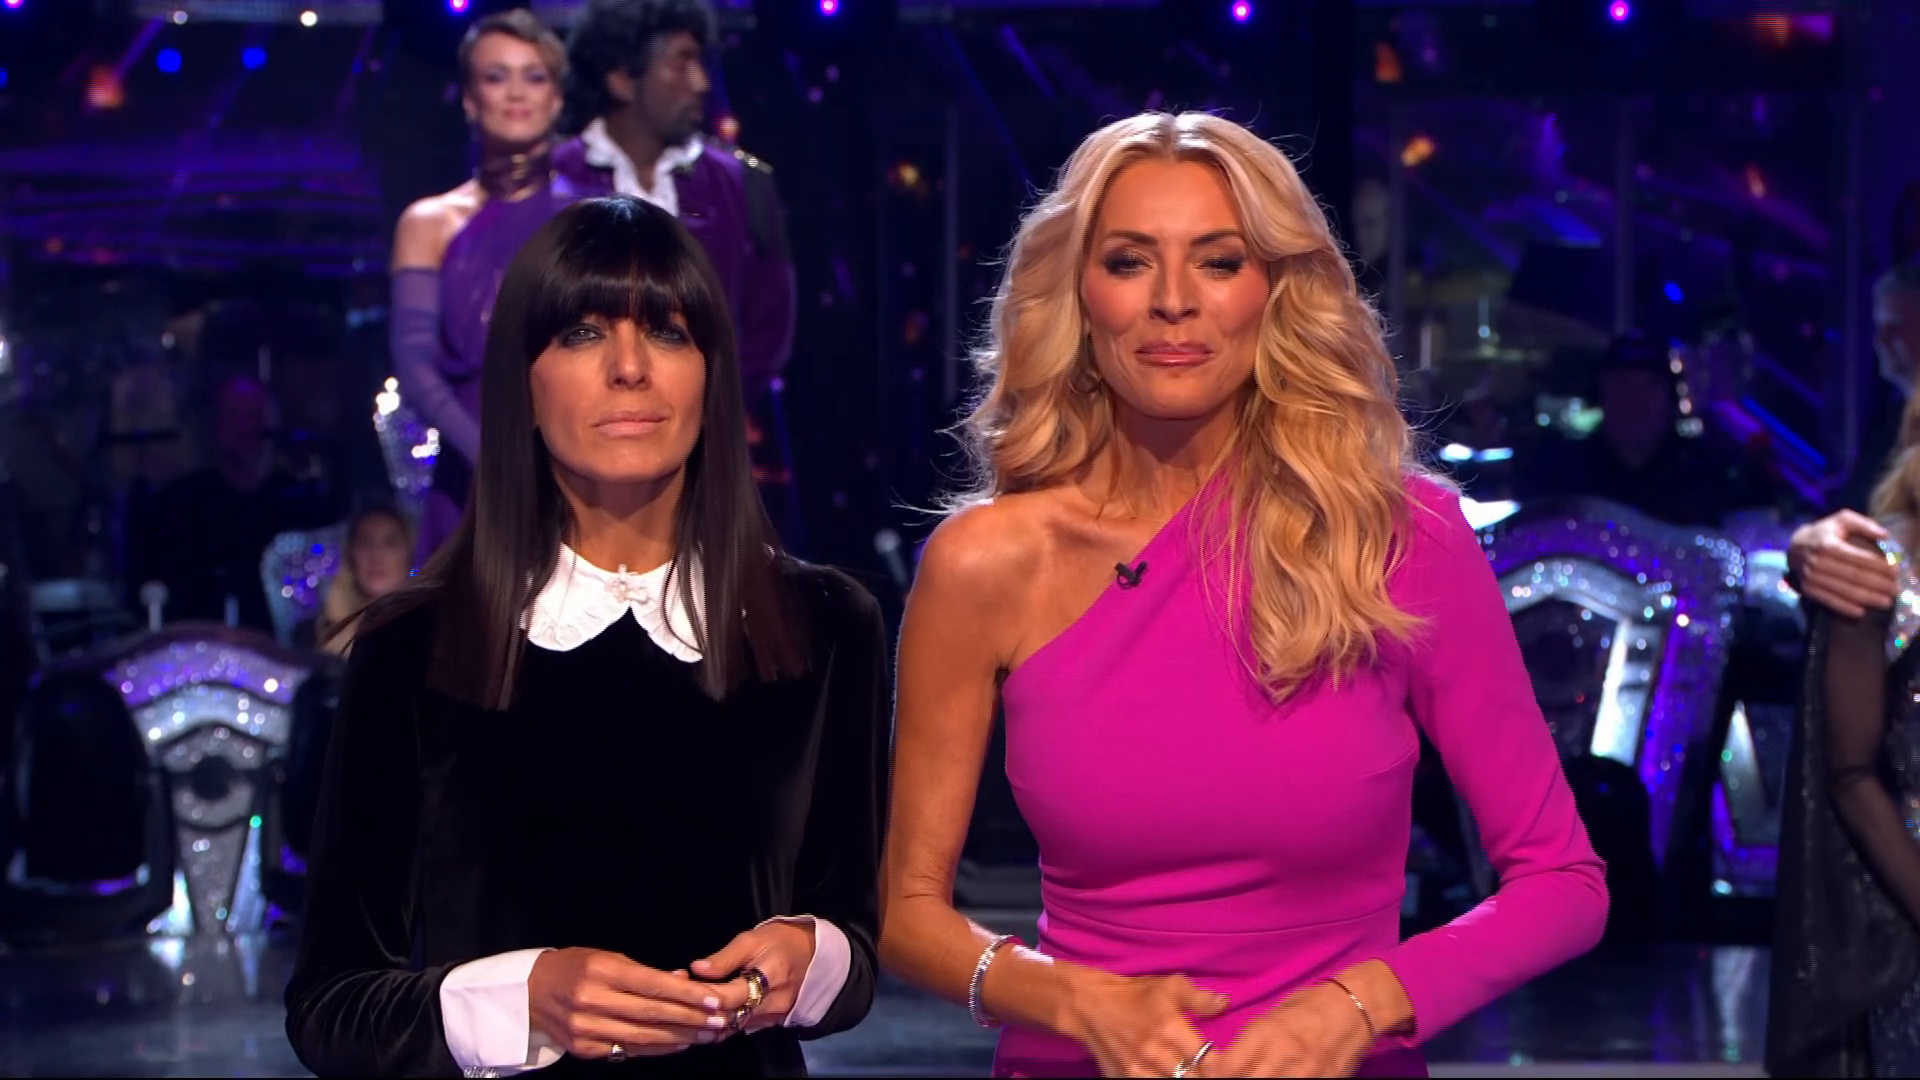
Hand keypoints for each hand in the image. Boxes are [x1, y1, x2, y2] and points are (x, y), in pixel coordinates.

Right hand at [527, 948, 732, 1059]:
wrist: (529, 991)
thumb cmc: (575, 967)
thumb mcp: (608, 957)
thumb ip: (645, 972)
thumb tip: (684, 982)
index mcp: (602, 971)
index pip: (653, 985)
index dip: (687, 995)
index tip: (713, 999)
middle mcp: (592, 1000)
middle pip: (652, 1014)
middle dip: (691, 1019)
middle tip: (720, 1021)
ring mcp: (586, 1028)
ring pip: (643, 1037)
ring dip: (680, 1037)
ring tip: (707, 1035)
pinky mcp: (584, 1048)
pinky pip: (628, 1050)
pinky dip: (656, 1048)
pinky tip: (678, 1044)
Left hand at [691, 920, 817, 1032]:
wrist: (814, 955)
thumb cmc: (780, 941)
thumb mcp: (752, 939)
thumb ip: (725, 957)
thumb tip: (696, 969)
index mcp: (770, 976)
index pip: (732, 996)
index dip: (706, 997)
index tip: (683, 989)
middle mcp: (775, 1003)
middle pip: (732, 1017)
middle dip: (705, 1012)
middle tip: (681, 1001)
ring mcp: (775, 1017)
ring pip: (736, 1026)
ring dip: (713, 1019)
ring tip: (691, 1007)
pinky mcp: (773, 1023)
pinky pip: (744, 1027)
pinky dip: (725, 1022)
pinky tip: (710, 1014)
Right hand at [1058, 970, 1229, 1077]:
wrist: (1090, 1005)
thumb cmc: (1134, 994)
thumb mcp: (1169, 985)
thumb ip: (1199, 997)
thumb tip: (1225, 1004)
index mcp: (1169, 1028)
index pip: (1208, 1061)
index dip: (1221, 1066)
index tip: (1227, 1064)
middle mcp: (1154, 1053)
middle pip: (1192, 1078)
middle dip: (1204, 1076)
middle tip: (1210, 1070)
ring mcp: (1136, 1070)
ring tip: (1189, 1072)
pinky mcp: (1122, 1079)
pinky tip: (1169, 1075)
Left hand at [1197, 981, 1372, 1078]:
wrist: (1354, 1006)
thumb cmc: (1310, 1006)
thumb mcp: (1273, 1016)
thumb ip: (1251, 1042)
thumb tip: (1229, 1064)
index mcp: (1267, 1033)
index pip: (1229, 1067)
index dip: (1217, 1075)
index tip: (1215, 1075)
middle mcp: (1285, 1054)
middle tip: (1233, 1079)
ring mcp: (1307, 1072)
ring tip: (1259, 1078)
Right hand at [1789, 510, 1896, 617]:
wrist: (1795, 546)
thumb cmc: (1826, 532)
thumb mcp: (1842, 520)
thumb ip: (1864, 524)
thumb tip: (1885, 536)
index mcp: (1827, 544)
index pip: (1857, 558)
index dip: (1878, 566)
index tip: (1896, 572)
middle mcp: (1817, 562)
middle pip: (1853, 576)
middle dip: (1877, 584)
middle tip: (1896, 589)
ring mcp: (1811, 577)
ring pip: (1843, 590)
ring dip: (1866, 598)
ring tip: (1886, 602)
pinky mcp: (1807, 588)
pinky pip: (1828, 600)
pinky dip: (1844, 608)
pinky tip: (1861, 612)